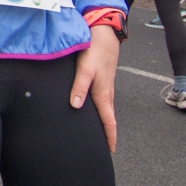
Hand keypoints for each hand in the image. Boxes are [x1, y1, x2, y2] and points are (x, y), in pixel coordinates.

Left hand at [70, 26, 119, 152]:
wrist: (105, 34)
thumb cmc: (94, 51)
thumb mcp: (84, 69)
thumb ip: (79, 87)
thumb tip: (75, 106)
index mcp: (103, 94)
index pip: (108, 121)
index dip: (110, 137)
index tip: (110, 150)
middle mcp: (106, 93)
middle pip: (108, 118)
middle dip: (108, 133)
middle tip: (105, 147)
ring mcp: (106, 87)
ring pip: (106, 109)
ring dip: (105, 122)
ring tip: (101, 134)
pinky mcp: (103, 80)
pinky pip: (103, 101)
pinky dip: (102, 110)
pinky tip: (95, 111)